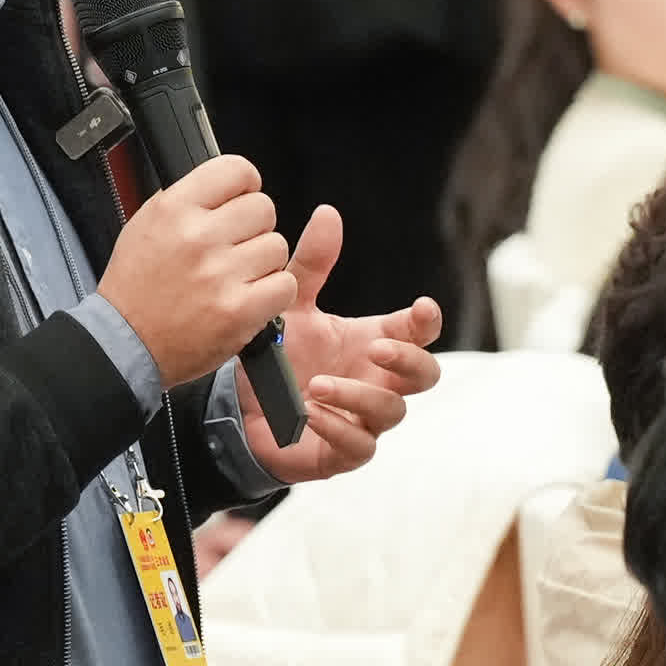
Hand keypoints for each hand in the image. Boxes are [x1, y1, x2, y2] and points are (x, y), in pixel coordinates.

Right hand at [96, 152, 300, 391]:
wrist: (127, 344)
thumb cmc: (137, 288)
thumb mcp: (147, 225)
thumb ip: (189, 200)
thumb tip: (229, 186)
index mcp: (174, 209)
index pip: (237, 170)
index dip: (246, 186)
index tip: (241, 199)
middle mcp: (198, 237)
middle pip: (264, 208)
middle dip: (254, 228)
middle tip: (235, 248)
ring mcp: (221, 274)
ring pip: (277, 247)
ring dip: (264, 263)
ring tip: (237, 277)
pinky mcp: (240, 310)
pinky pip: (284, 285)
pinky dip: (273, 293)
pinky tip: (249, 297)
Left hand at [232, 206, 445, 484]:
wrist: (238, 408)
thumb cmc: (278, 357)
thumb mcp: (290, 306)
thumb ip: (310, 264)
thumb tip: (328, 213)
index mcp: (373, 342)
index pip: (418, 332)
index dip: (427, 322)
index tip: (422, 308)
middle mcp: (376, 381)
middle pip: (426, 375)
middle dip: (408, 361)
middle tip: (377, 347)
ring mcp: (364, 418)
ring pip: (391, 412)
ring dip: (359, 395)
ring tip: (316, 384)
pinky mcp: (342, 452)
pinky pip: (359, 446)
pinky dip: (338, 429)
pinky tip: (311, 414)